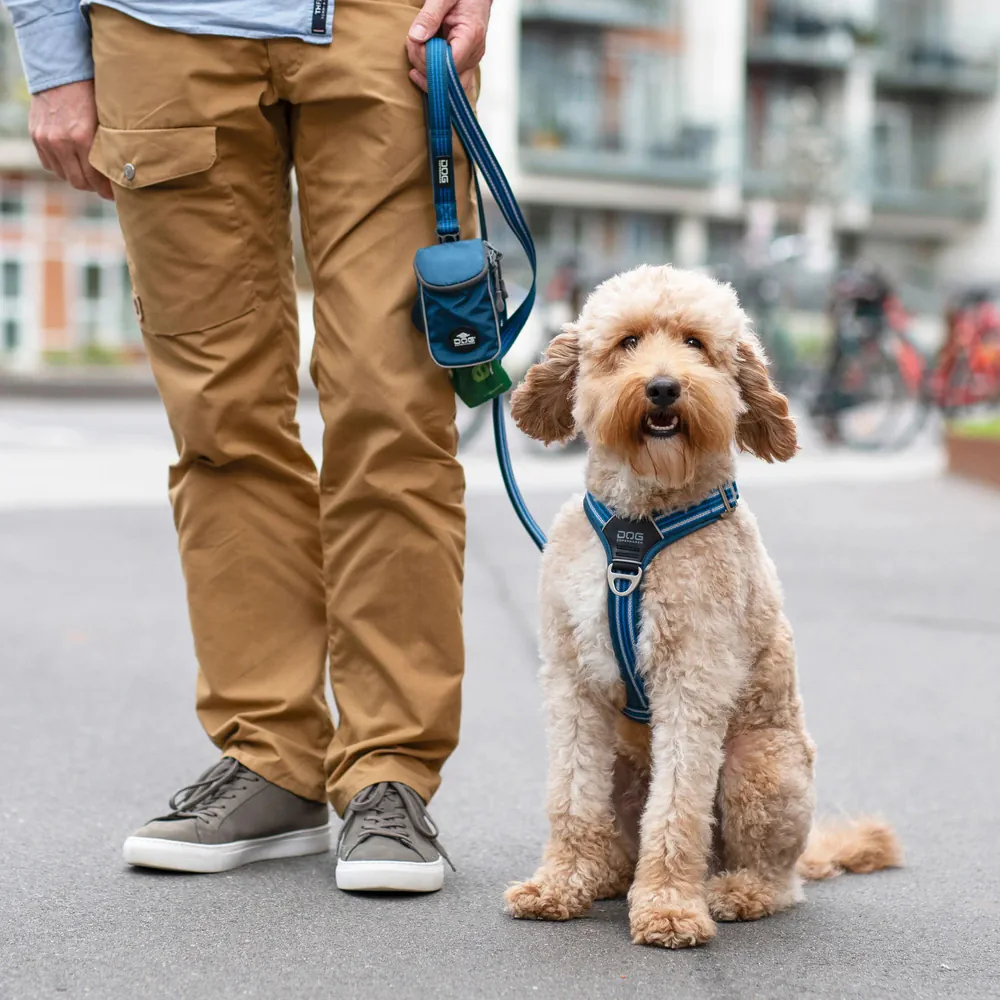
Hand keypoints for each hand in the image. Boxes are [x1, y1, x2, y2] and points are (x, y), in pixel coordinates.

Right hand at [29, 80, 112, 200]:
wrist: (61, 69)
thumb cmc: (91, 93)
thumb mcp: (106, 119)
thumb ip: (109, 145)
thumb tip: (123, 170)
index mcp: (82, 137)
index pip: (95, 179)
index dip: (106, 191)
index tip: (115, 195)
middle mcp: (61, 141)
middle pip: (78, 182)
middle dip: (93, 187)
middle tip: (104, 187)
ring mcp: (45, 139)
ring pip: (63, 175)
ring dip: (77, 177)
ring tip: (89, 174)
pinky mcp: (36, 135)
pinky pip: (49, 164)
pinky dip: (61, 167)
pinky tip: (73, 162)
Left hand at [407, 0, 490, 93]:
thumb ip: (429, 15)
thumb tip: (416, 37)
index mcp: (471, 37)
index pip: (449, 64)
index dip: (427, 59)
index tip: (413, 42)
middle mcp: (474, 54)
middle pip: (449, 80)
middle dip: (424, 68)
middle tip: (412, 44)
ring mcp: (471, 61)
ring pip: (450, 86)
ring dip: (428, 75)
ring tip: (415, 54)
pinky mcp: (466, 64)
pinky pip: (451, 82)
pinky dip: (435, 78)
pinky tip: (421, 70)